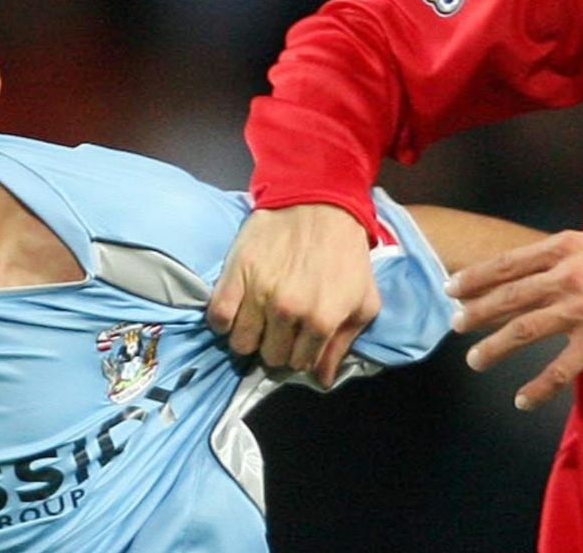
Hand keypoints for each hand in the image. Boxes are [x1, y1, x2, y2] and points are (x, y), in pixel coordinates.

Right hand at [207, 204, 380, 385]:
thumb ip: (344, 343)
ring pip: (242, 344)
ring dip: (251, 336)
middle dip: (277, 346)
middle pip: (270, 356)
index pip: (300, 364)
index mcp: (322, 320)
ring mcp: (258, 294)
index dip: (301, 354)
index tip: (300, 340)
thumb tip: (323, 380)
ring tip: (260, 319)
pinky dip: (225, 321)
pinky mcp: (235, 276)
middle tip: (282, 327)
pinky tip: (237, 310)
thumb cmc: (345, 253)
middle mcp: (288, 312)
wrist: (319, 202)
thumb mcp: (363, 300)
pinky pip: (218, 319)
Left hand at [447, 228, 582, 410]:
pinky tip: (521, 400)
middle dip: (476, 312)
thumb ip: (560, 252)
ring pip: (524, 330)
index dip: (476, 277)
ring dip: (494, 347)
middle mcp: (566, 277)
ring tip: (474, 359)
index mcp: (563, 248)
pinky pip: (560, 369)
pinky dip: (537, 387)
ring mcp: (580, 310)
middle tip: (455, 323)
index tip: (452, 288)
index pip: (508, 264)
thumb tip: (528, 265)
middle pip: (508, 297)